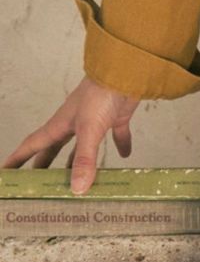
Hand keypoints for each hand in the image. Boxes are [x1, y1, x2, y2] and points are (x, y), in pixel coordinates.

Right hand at [2, 76, 140, 194]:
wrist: (125, 72)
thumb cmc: (100, 95)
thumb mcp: (88, 130)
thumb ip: (84, 159)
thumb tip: (77, 189)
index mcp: (60, 125)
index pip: (33, 145)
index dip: (18, 158)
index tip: (6, 172)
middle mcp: (75, 123)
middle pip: (56, 147)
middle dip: (46, 162)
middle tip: (39, 180)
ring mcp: (96, 119)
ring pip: (84, 145)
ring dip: (81, 160)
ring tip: (79, 178)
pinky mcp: (115, 116)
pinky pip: (116, 134)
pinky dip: (120, 144)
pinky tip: (125, 156)